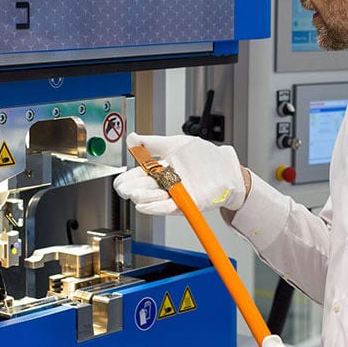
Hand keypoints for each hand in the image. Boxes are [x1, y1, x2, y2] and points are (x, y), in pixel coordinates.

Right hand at [113, 133, 246, 214]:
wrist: (225, 168)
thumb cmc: (203, 156)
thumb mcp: (175, 144)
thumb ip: (152, 143)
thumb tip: (131, 138)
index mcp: (157, 170)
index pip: (134, 177)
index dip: (125, 180)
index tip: (122, 181)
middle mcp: (162, 184)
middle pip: (137, 191)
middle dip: (131, 190)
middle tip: (129, 188)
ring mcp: (172, 195)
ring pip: (148, 200)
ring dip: (144, 196)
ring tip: (147, 191)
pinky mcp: (183, 204)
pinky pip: (165, 208)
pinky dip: (154, 207)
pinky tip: (144, 205)